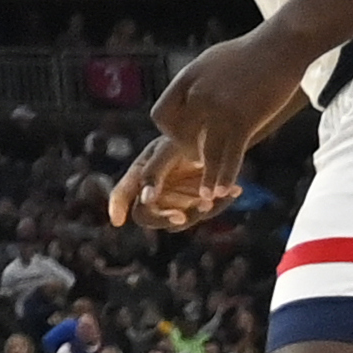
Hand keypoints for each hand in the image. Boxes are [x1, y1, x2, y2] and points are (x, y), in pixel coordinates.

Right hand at [107, 137, 229, 232]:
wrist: (222, 131)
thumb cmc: (188, 133)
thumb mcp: (168, 149)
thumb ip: (154, 172)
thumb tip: (146, 198)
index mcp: (142, 173)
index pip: (124, 194)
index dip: (117, 207)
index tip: (117, 221)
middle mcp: (155, 191)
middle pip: (148, 216)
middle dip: (164, 217)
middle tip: (182, 216)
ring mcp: (177, 200)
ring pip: (180, 219)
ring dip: (196, 211)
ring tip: (212, 197)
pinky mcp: (200, 204)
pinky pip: (206, 212)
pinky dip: (220, 203)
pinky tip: (235, 190)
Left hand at [140, 29, 305, 217]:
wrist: (281, 46)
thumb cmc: (250, 52)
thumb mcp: (211, 62)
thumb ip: (197, 83)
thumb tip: (187, 98)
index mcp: (187, 79)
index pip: (160, 115)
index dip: (168, 131)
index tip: (183, 138)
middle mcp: (197, 95)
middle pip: (179, 137)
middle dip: (188, 153)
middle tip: (200, 161)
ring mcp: (219, 109)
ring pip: (204, 152)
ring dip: (205, 176)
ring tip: (205, 196)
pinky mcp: (243, 120)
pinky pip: (229, 156)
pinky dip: (225, 176)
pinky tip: (224, 191)